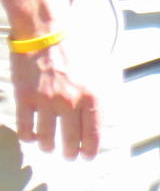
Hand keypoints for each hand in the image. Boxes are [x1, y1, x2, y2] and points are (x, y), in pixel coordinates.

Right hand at [10, 40, 99, 159]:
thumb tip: (102, 114)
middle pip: (71, 139)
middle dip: (70, 153)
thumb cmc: (75, 49)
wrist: (47, 33)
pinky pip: (25, 127)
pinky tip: (30, 138)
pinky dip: (28, 137)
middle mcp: (70, 102)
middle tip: (69, 157)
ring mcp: (46, 102)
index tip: (87, 157)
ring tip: (49, 148)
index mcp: (92, 96)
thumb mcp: (98, 70)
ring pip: (46, 137)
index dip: (90, 149)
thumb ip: (98, 93)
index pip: (93, 132)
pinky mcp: (26, 98)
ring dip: (48, 147)